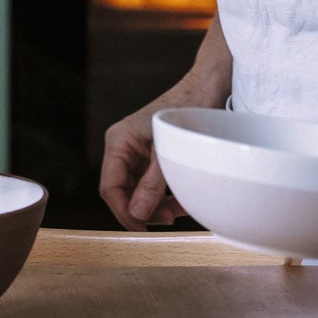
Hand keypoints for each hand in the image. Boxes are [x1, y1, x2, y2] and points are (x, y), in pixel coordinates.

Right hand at [100, 15, 230, 230]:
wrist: (207, 88)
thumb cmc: (188, 111)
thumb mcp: (169, 153)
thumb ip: (152, 185)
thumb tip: (137, 214)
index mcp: (118, 142)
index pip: (110, 187)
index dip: (123, 212)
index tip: (143, 229)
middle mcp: (123, 146)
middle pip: (123, 191)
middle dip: (144, 209)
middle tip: (168, 220)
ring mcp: (136, 150)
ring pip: (138, 189)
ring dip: (158, 204)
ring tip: (180, 210)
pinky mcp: (151, 154)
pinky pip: (151, 182)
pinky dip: (166, 194)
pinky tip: (182, 198)